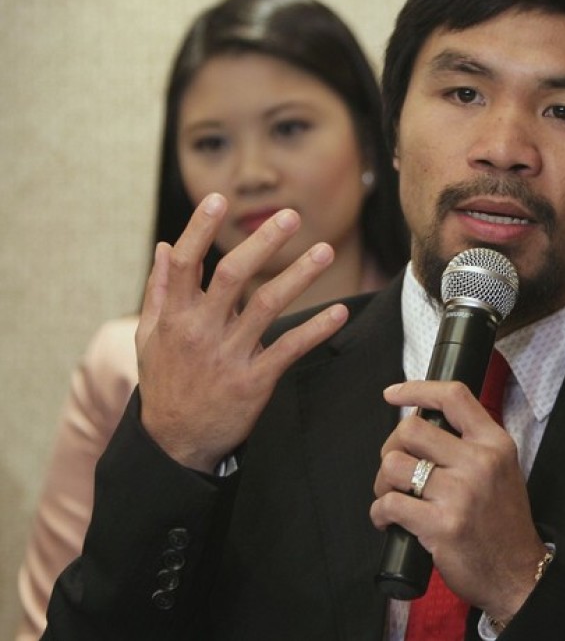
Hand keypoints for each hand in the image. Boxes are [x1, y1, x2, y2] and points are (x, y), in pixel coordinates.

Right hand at [135, 193, 348, 471]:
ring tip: (325, 251)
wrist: (175, 442)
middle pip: (233, 276)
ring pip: (267, 306)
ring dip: (299, 276)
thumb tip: (166, 247)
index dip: (200, 228)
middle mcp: (201, 331)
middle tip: (292, 216)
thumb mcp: (149, 336)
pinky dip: (315, 330)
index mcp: (174, 316)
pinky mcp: (254, 382)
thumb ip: (159, 291)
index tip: (219, 199)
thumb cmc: (165, 381)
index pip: (187, 263)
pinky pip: (289, 349)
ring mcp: (229, 356)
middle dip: (264, 242)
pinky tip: (338, 312)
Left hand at [370, 380, 546, 622]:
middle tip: (395, 468)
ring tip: (392, 495)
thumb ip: (469, 444)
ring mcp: (460, 493)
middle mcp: (479, 462)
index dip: (416, 389)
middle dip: (390, 447)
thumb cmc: (502, 522)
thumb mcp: (501, 469)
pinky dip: (380, 512)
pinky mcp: (441, 525)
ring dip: (382, 482)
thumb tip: (420, 425)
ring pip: (394, 465)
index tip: (391, 394)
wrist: (518, 574)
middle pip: (411, 429)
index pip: (453, 397)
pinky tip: (388, 519)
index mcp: (494, 443)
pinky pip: (390, 504)